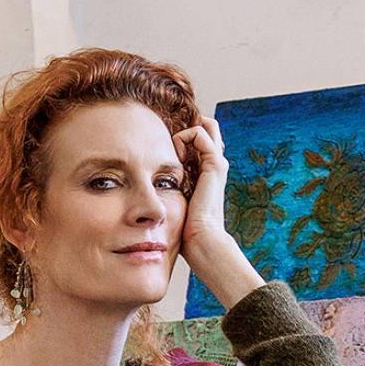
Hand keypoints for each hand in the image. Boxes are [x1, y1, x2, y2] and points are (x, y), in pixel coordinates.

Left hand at [176, 116, 265, 313]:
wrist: (202, 240)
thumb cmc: (186, 229)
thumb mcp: (175, 204)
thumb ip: (168, 192)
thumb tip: (147, 191)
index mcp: (207, 173)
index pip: (200, 142)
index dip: (184, 137)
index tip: (165, 150)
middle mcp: (215, 165)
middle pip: (209, 129)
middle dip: (188, 127)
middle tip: (170, 142)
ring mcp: (217, 163)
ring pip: (206, 126)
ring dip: (184, 132)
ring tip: (173, 150)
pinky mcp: (215, 164)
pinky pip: (201, 133)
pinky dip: (185, 137)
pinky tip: (175, 154)